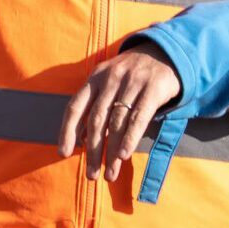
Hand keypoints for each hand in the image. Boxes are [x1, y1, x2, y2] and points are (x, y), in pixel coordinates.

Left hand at [56, 41, 181, 181]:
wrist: (165, 53)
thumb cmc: (130, 75)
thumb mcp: (107, 82)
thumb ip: (93, 106)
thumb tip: (79, 139)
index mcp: (94, 78)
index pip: (75, 107)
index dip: (68, 131)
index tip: (63, 153)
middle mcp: (110, 79)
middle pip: (97, 120)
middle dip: (93, 151)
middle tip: (91, 175)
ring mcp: (132, 83)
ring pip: (117, 123)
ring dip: (112, 152)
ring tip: (110, 174)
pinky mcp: (153, 89)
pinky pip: (139, 117)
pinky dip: (130, 138)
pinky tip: (124, 155)